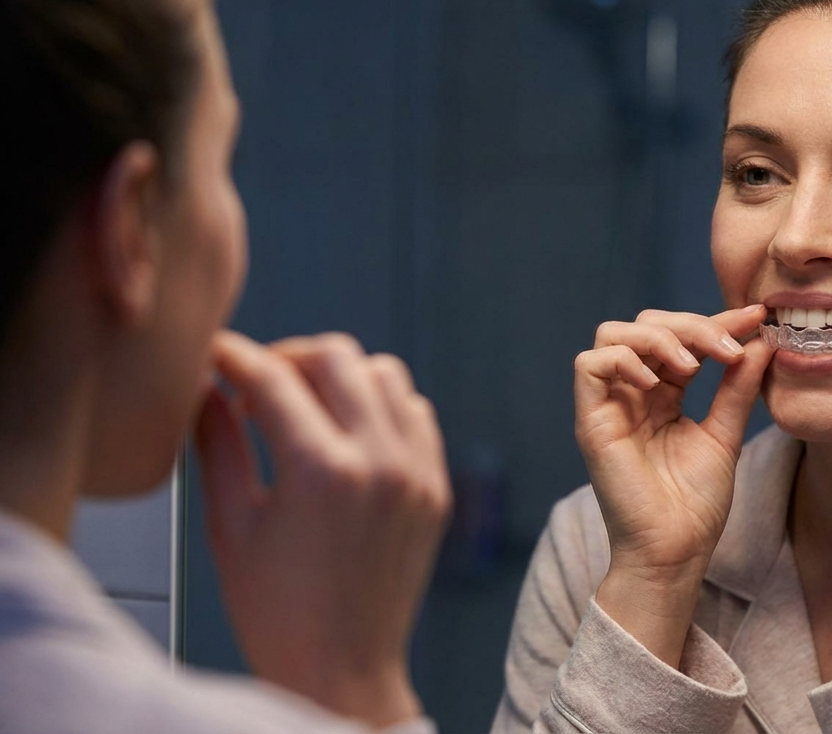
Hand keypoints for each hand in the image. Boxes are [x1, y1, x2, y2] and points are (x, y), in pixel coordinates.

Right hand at [194, 331, 450, 727]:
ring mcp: (417, 472)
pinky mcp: (436, 487)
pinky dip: (382, 405)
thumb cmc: (276, 611)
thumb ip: (216, 444)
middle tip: (256, 384)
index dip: (235, 357)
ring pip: (384, 375)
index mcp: (320, 471)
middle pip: (336, 356)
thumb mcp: (228, 525)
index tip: (216, 353)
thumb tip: (206, 387)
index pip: (273, 378)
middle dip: (288, 357)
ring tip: (304, 407)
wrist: (341, 668)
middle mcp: (379, 461)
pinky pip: (416, 413)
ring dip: (340, 376)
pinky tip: (348, 431)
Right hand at [574, 305, 771, 664]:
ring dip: (658, 337)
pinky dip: (624, 360)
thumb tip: (760, 340)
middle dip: (691, 324)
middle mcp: (632, 393)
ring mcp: (609, 405)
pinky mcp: (591, 422)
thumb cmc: (696, 504)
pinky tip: (657, 383)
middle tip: (727, 347)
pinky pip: (590, 365)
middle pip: (646, 323)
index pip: (681, 337)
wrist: (675, 552)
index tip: (757, 318)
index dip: (716, 320)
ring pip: (613, 333)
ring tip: (693, 366)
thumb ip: (737, 387)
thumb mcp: (725, 434)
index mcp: (663, 394)